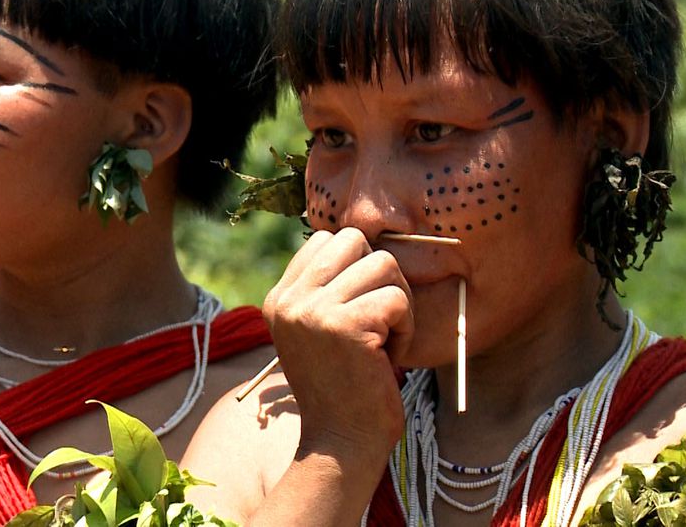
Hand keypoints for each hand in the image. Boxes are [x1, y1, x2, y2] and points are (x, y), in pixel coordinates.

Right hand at [264, 227, 410, 462]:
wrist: (340, 444)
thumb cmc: (342, 389)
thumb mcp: (317, 332)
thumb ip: (326, 289)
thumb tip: (364, 243)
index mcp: (279, 298)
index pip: (326, 240)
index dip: (357, 267)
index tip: (360, 310)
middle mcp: (290, 300)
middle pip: (354, 240)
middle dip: (380, 275)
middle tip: (381, 319)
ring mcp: (313, 311)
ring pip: (382, 264)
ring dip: (397, 302)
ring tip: (385, 340)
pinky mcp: (345, 326)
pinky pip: (396, 299)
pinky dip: (406, 329)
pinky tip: (389, 356)